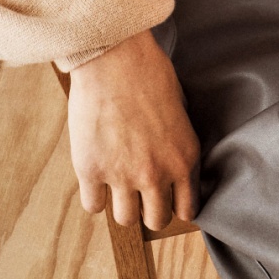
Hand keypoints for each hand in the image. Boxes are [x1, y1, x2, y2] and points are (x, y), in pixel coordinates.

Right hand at [67, 27, 199, 229]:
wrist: (115, 57)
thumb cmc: (149, 72)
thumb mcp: (180, 107)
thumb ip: (177, 139)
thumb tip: (171, 155)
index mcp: (184, 158)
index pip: (187, 208)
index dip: (177, 206)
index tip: (169, 200)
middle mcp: (157, 174)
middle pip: (156, 221)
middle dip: (149, 209)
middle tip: (141, 193)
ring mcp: (123, 176)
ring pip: (126, 220)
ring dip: (122, 205)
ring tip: (118, 185)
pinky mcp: (92, 171)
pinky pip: (93, 206)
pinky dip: (95, 196)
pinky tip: (97, 178)